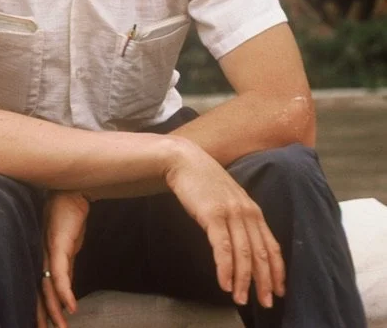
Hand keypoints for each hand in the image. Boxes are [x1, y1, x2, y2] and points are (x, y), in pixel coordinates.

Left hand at [38, 191, 88, 327]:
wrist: (71, 192)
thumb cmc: (68, 218)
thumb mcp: (68, 247)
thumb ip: (65, 265)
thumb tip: (66, 284)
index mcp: (42, 259)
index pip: (38, 289)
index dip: (38, 309)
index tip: (41, 326)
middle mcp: (41, 258)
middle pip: (38, 292)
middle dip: (41, 316)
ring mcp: (48, 252)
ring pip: (48, 287)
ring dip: (54, 311)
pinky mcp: (58, 245)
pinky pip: (61, 273)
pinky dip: (65, 292)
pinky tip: (70, 307)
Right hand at [165, 138, 285, 307]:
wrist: (185, 161)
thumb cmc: (204, 182)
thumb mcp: (229, 200)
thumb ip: (239, 219)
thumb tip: (243, 244)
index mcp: (253, 211)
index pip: (272, 246)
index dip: (277, 270)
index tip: (280, 290)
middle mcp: (247, 213)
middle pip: (261, 253)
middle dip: (265, 281)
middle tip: (265, 303)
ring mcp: (231, 214)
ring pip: (244, 254)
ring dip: (243, 280)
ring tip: (241, 299)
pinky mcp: (213, 215)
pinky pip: (222, 248)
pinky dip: (225, 268)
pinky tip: (224, 283)